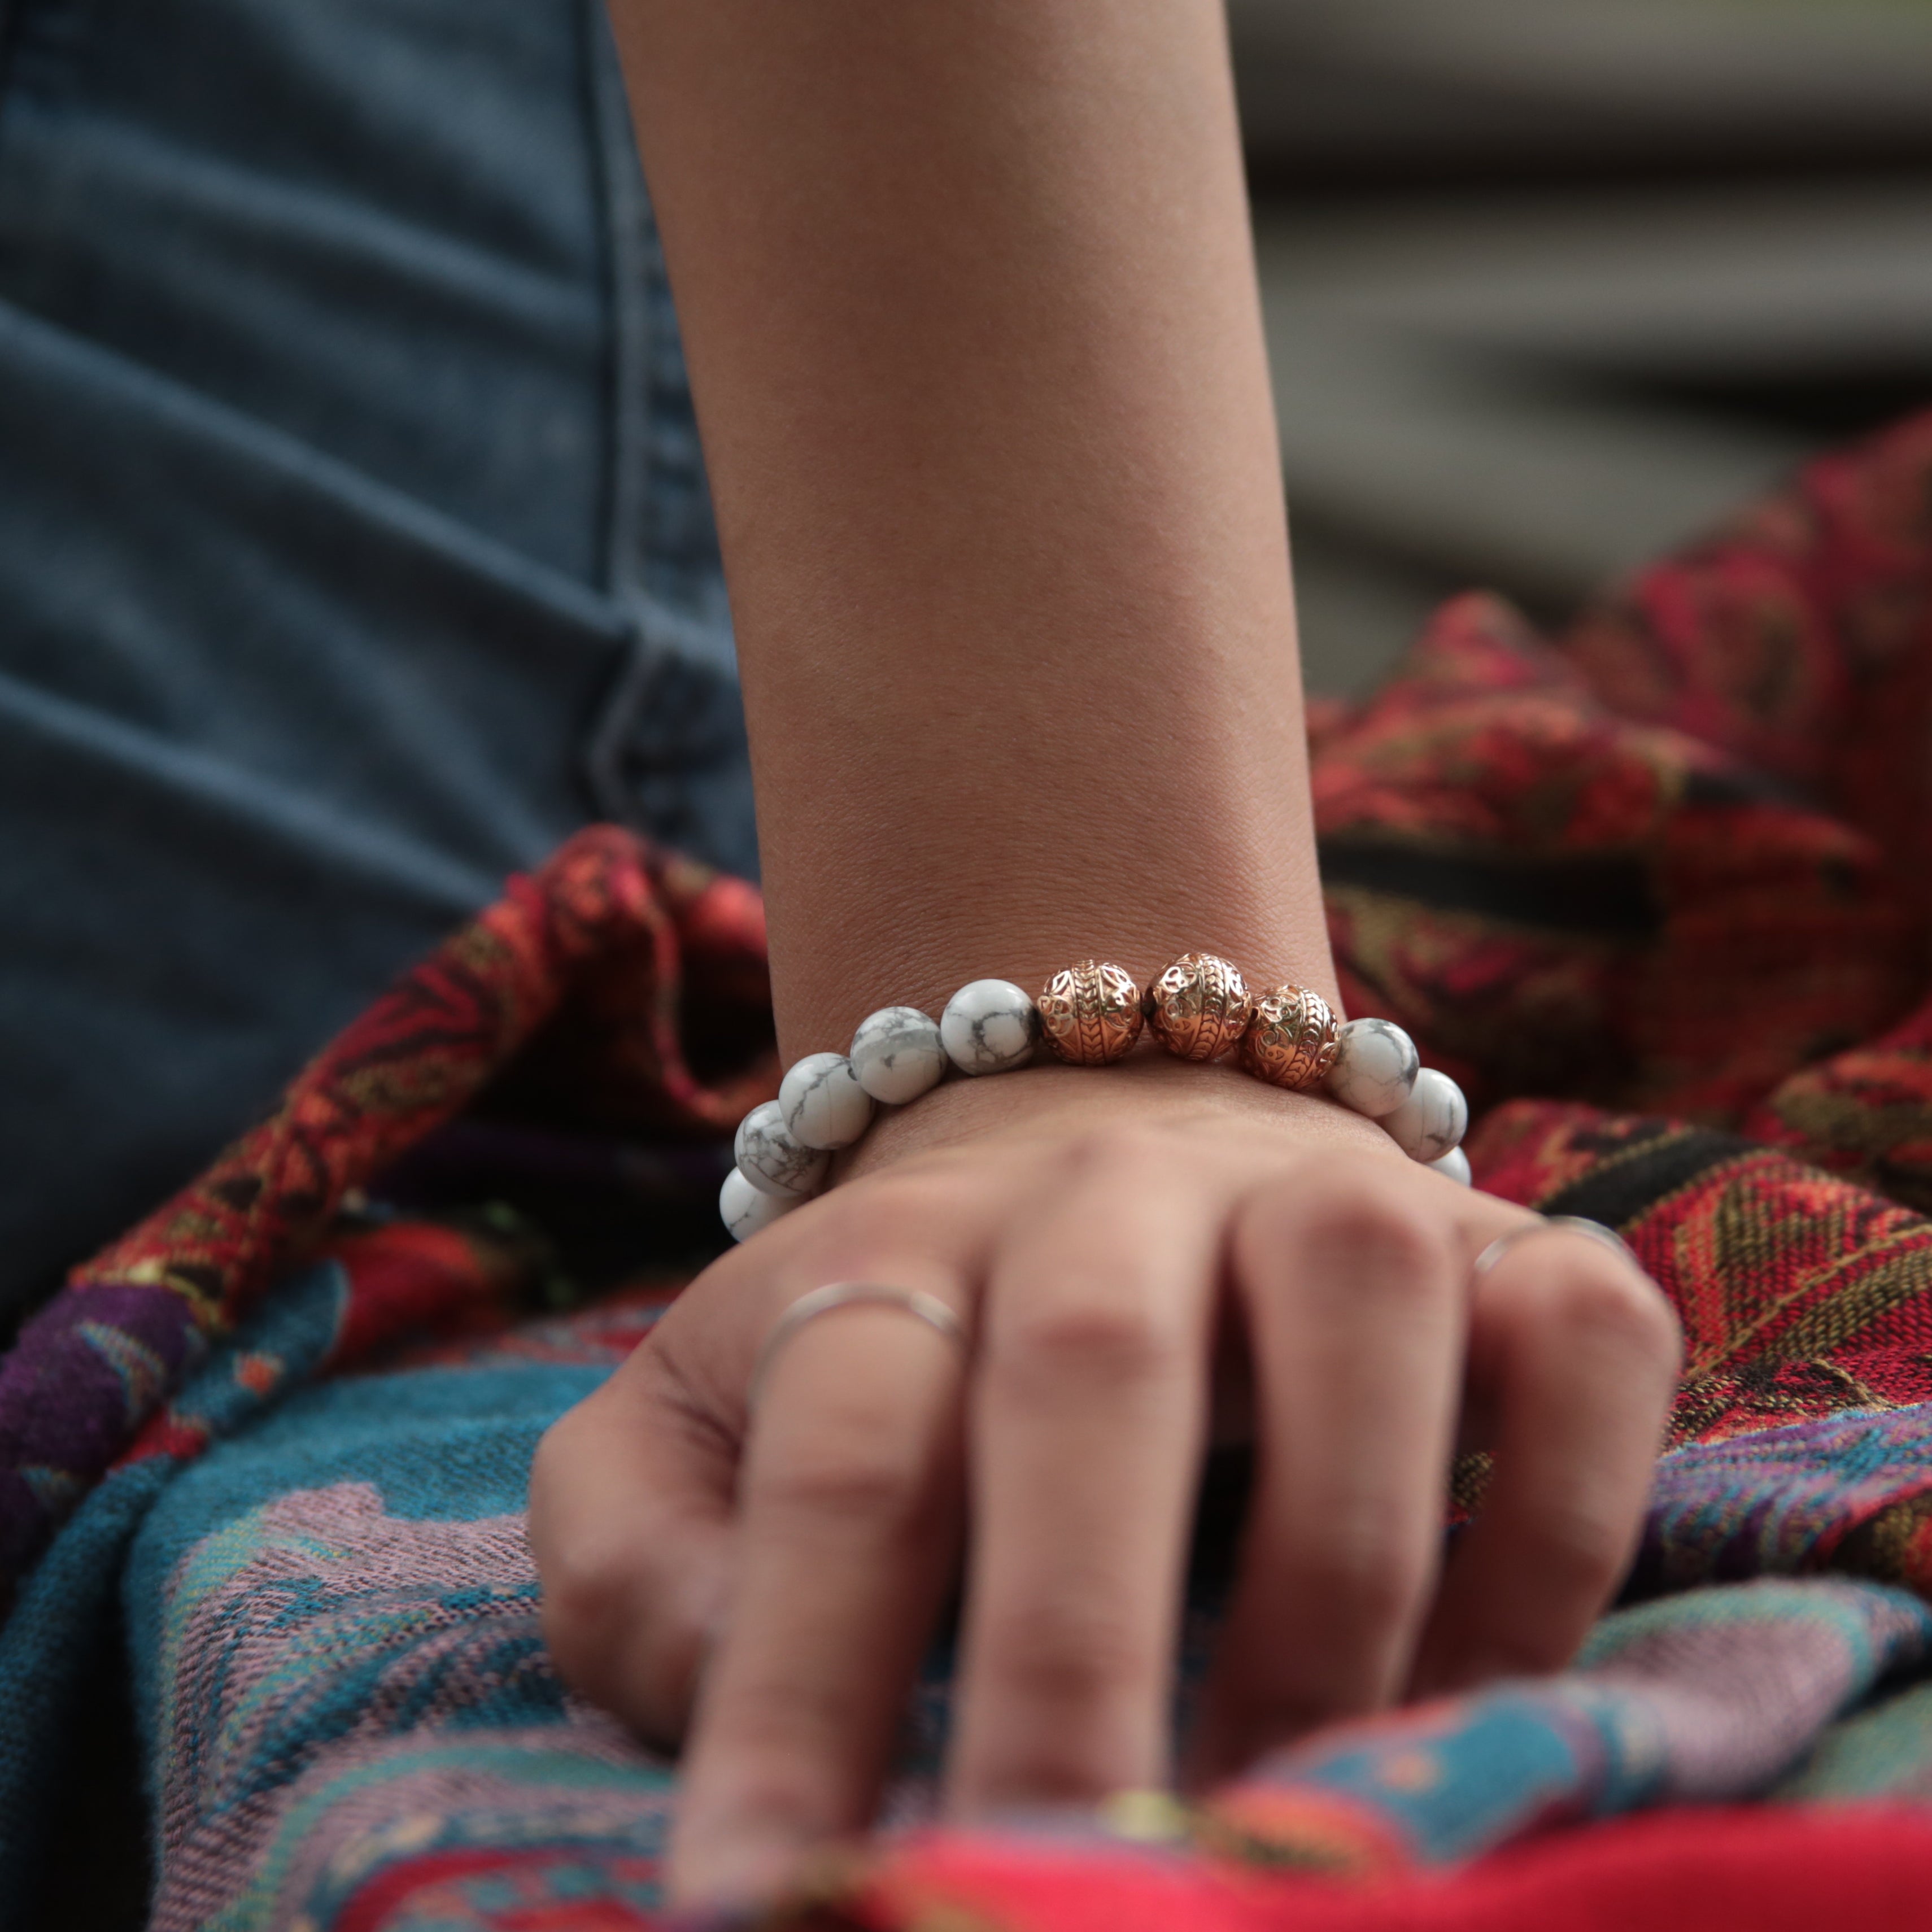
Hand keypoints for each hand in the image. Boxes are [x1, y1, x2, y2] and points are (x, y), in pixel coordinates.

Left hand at [527, 1055, 1679, 1903]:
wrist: (1101, 1149)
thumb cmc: (901, 1344)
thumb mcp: (708, 1427)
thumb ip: (647, 1564)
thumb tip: (730, 1715)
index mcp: (904, 1249)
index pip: (843, 1452)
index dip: (795, 1683)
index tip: (758, 1906)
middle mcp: (1111, 1190)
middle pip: (1090, 1360)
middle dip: (1074, 1645)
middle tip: (1056, 1879)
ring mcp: (1324, 1194)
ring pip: (1358, 1295)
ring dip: (1333, 1578)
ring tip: (1285, 1798)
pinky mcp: (1506, 1241)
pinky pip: (1580, 1334)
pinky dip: (1556, 1519)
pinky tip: (1478, 1686)